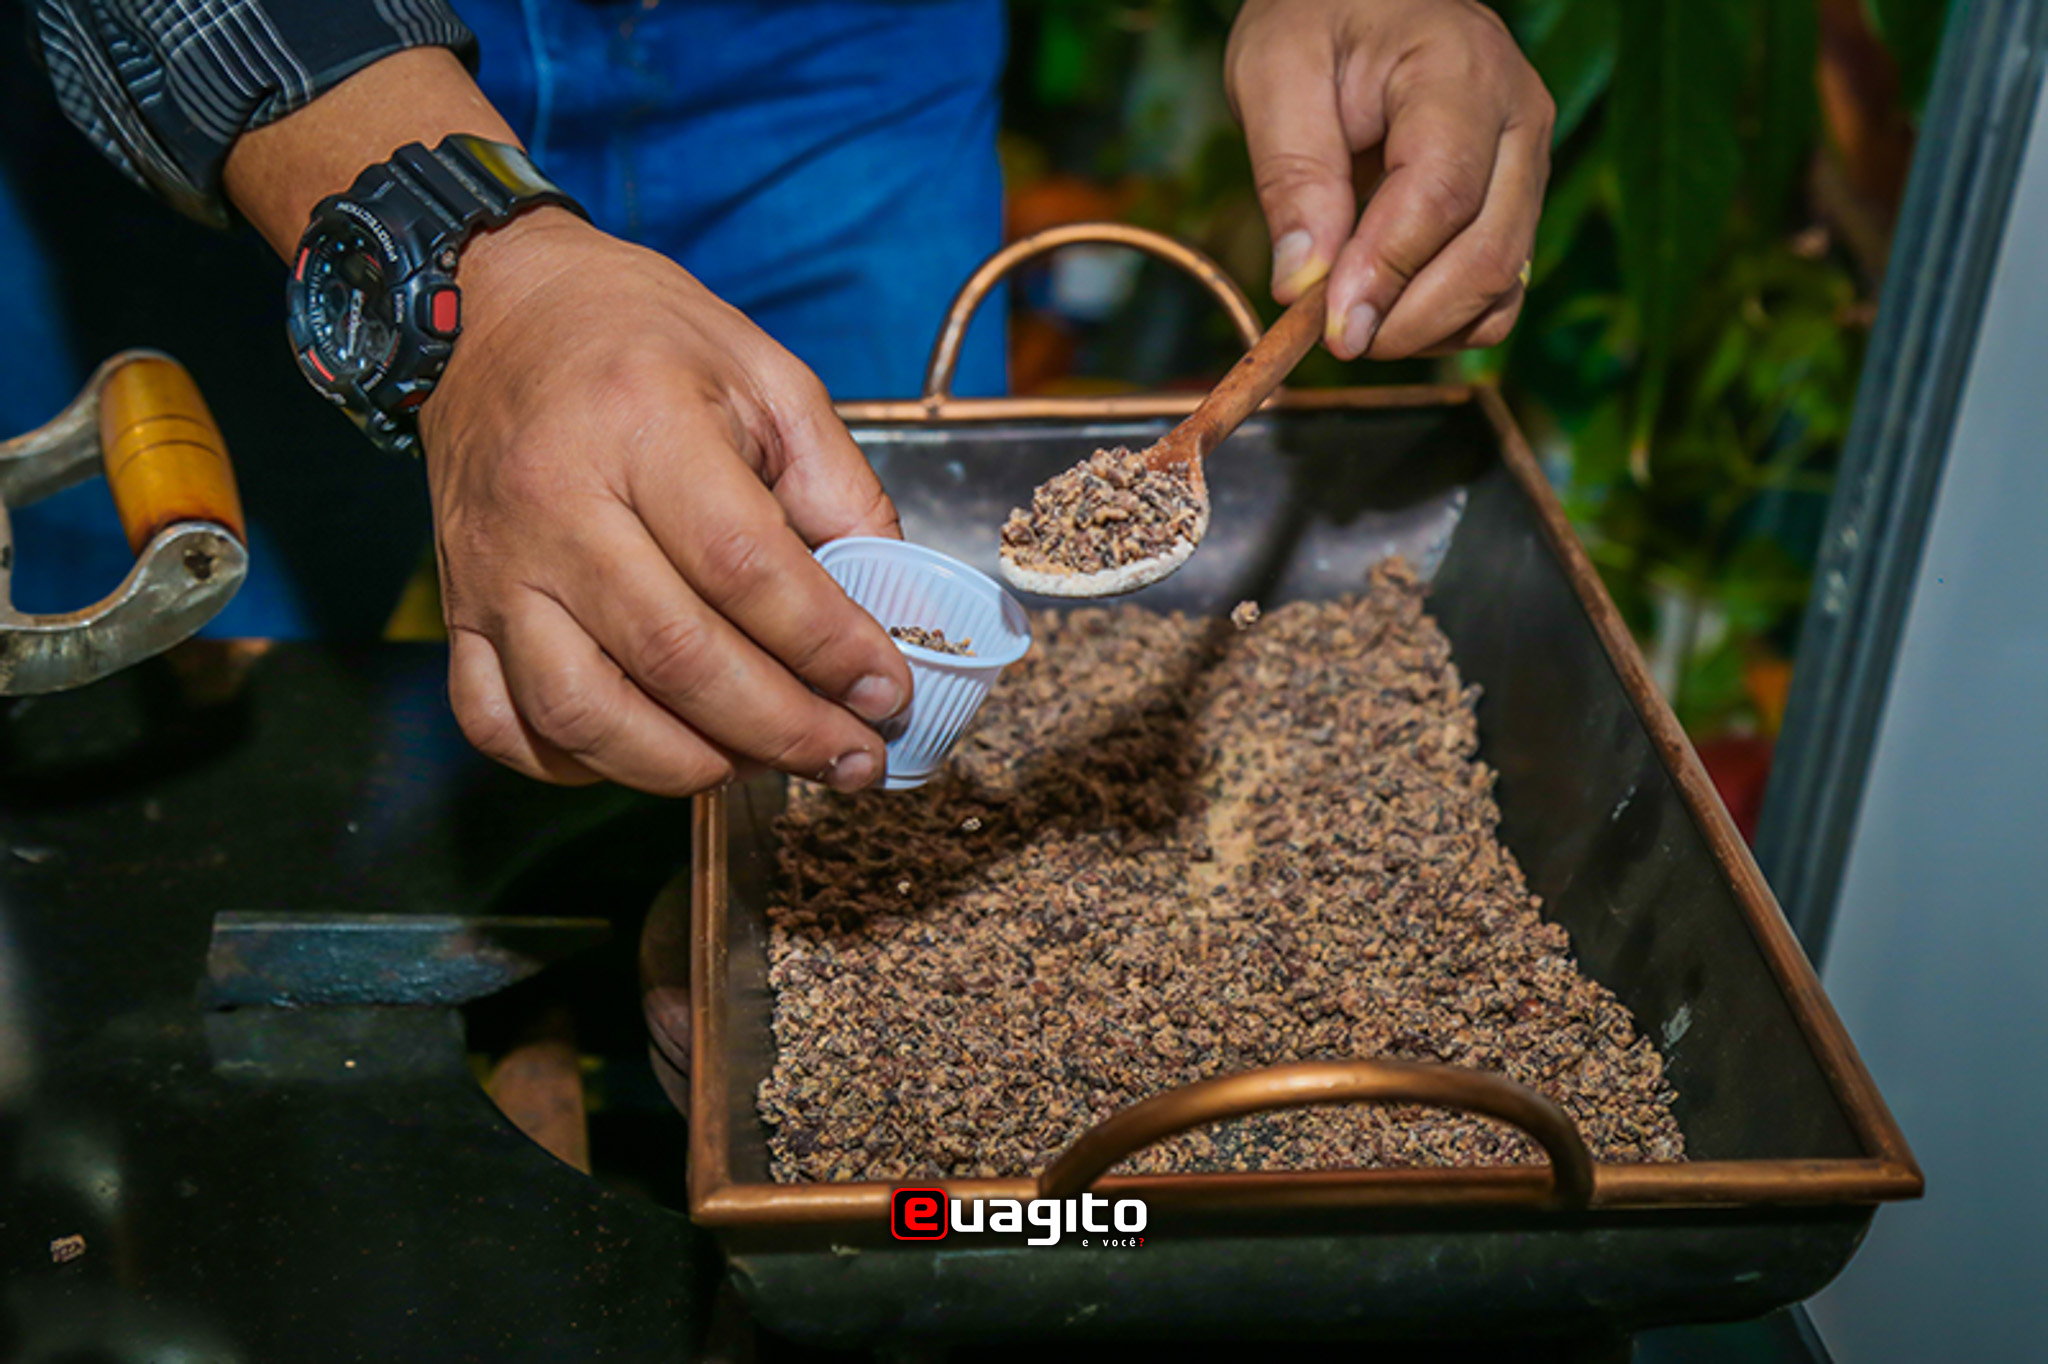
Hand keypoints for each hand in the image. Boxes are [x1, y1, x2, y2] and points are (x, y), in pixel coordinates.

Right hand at [417, 208, 911, 795]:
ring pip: (585, 712)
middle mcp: (557, 505)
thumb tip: (895, 606)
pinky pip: (502, 724)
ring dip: (688, 765)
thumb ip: (839, 488)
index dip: (828, 647)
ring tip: (762, 763)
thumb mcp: (766, 376)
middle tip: (851, 758)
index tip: (886, 693)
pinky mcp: (457, 609)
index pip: (746, 568)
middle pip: (677, 656)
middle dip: (783, 728)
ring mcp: (496, 569)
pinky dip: (576, 765)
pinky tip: (650, 752)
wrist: (487, 307)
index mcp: (643, 426)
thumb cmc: (636, 336)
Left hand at [1226, 0, 1554, 359]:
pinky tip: (1389, 312)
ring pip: (1503, 281)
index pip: (1441, 193)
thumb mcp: (1274, 75)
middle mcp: (1518, 118)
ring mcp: (1528, 164)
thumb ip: (1291, 176)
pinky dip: (1449, 322)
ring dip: (1426, 328)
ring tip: (1351, 322)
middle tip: (1333, 339)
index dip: (1385, 271)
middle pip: (1487, 252)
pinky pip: (1503, 289)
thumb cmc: (1317, 22)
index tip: (1329, 325)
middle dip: (1407, 317)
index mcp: (1461, 69)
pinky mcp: (1518, 202)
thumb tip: (1301, 285)